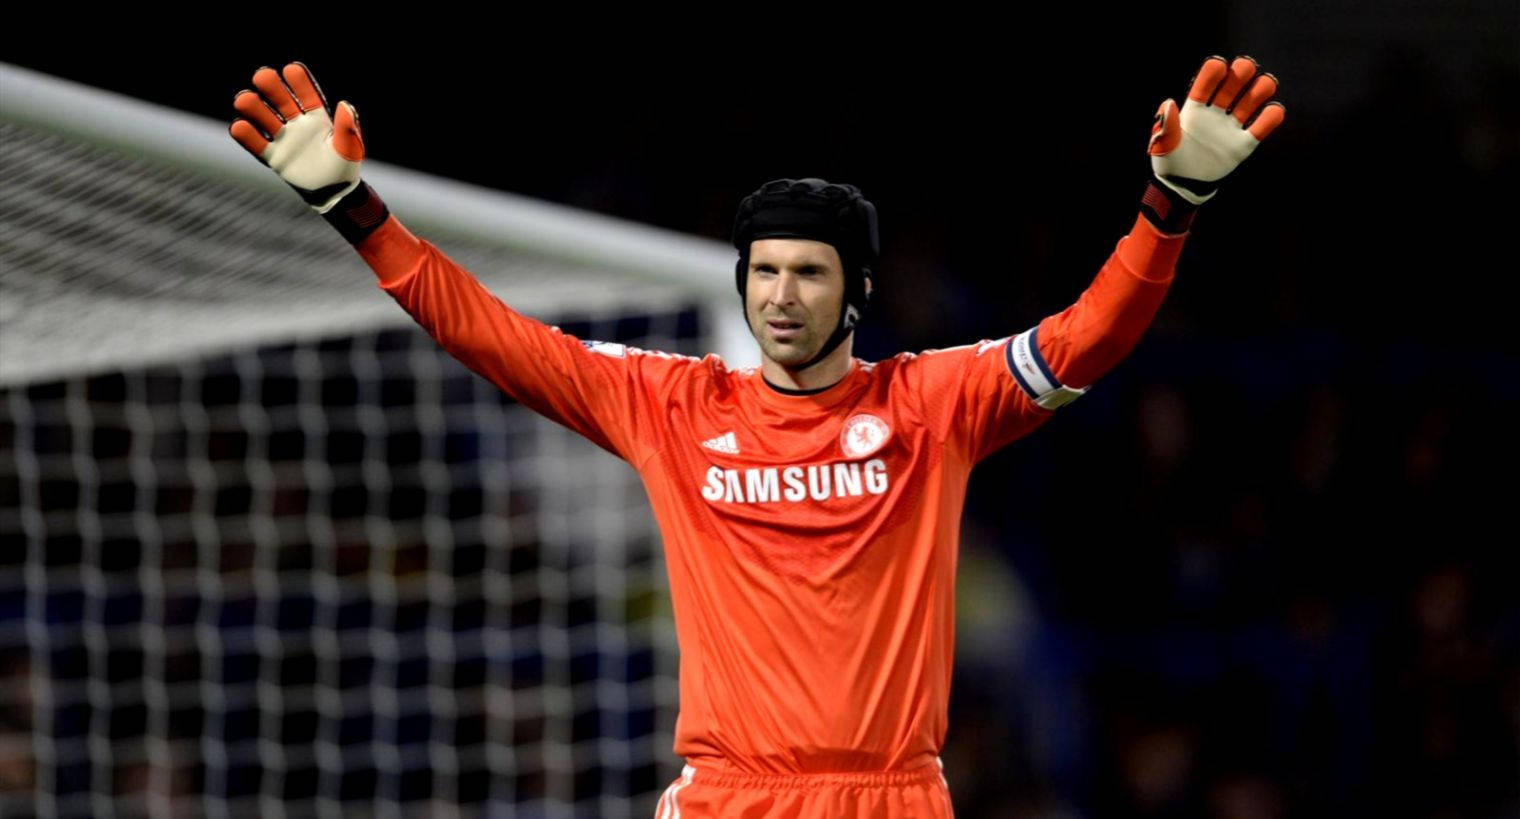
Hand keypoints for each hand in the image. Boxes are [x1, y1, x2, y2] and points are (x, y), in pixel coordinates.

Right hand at [230, 63, 363, 213]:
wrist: (334, 194)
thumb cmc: (344, 168)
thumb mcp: (350, 147)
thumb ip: (347, 127)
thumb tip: (346, 104)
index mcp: (317, 118)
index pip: (306, 95)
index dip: (299, 83)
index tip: (291, 69)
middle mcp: (297, 125)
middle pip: (280, 101)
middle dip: (271, 88)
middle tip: (262, 76)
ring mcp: (283, 139)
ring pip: (264, 118)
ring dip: (253, 108)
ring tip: (244, 99)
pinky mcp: (273, 157)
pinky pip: (257, 145)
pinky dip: (246, 136)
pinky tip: (239, 126)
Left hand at [1149, 55, 1284, 205]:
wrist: (1183, 186)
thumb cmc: (1170, 162)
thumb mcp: (1162, 145)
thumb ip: (1166, 125)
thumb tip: (1168, 102)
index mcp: (1194, 110)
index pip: (1205, 86)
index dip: (1212, 75)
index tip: (1219, 65)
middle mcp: (1215, 114)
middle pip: (1231, 88)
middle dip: (1239, 74)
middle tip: (1246, 66)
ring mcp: (1230, 128)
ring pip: (1249, 103)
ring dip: (1260, 90)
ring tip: (1266, 83)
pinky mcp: (1242, 145)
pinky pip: (1260, 129)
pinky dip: (1270, 118)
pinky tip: (1273, 110)